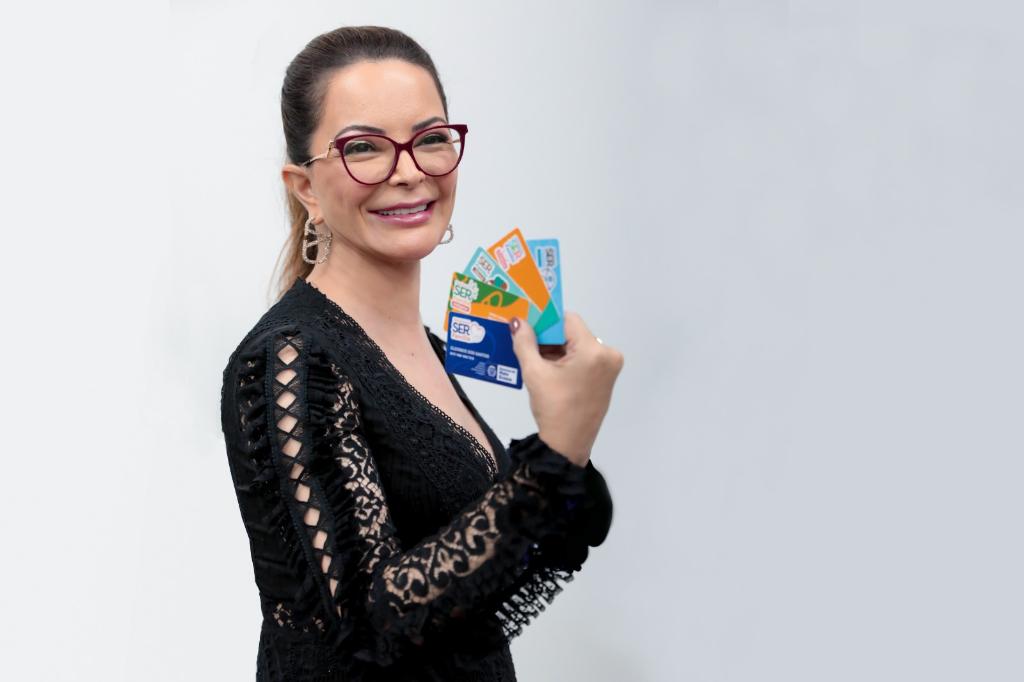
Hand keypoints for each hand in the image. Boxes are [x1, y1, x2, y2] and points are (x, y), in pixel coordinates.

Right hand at [509, 312, 623, 466]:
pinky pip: (583, 358)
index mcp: (595, 351)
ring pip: (577, 345)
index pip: (568, 320)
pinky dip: (565, 360)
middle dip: (549, 338)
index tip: (528, 327)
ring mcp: (609, 367)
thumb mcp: (534, 373)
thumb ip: (525, 343)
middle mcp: (608, 354)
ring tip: (534, 359)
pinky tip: (547, 369)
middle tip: (526, 344)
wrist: (567, 446)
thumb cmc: (553, 409)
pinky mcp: (606, 377)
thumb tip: (518, 321)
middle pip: (573, 333)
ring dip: (556, 350)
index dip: (546, 321)